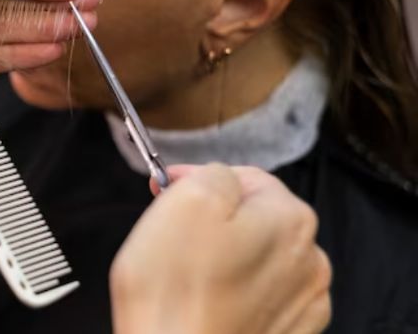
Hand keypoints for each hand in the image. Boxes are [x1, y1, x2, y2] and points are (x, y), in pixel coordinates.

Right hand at [111, 164, 331, 333]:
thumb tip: (220, 178)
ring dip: (225, 256)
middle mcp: (310, 259)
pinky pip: (259, 296)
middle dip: (214, 218)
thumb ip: (213, 173)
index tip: (166, 191)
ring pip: (257, 257)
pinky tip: (207, 301)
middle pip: (255, 217)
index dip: (198, 179)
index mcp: (290, 218)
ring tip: (186, 272)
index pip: (244, 176)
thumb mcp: (185, 201)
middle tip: (170, 232)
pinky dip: (234, 292)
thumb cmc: (175, 293)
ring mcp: (302, 303)